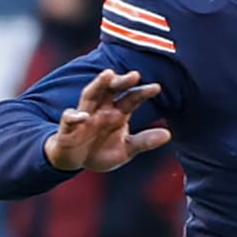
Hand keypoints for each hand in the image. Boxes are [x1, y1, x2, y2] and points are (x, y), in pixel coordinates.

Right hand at [44, 69, 171, 171]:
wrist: (75, 162)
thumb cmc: (100, 150)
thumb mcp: (126, 150)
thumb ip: (144, 142)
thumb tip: (168, 134)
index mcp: (117, 113)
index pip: (132, 98)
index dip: (143, 92)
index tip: (157, 88)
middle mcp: (101, 110)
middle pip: (111, 90)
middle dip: (122, 81)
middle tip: (135, 74)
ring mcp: (84, 116)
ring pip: (90, 96)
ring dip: (98, 85)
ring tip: (107, 74)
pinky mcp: (68, 128)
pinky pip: (70, 119)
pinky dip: (75, 117)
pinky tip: (83, 117)